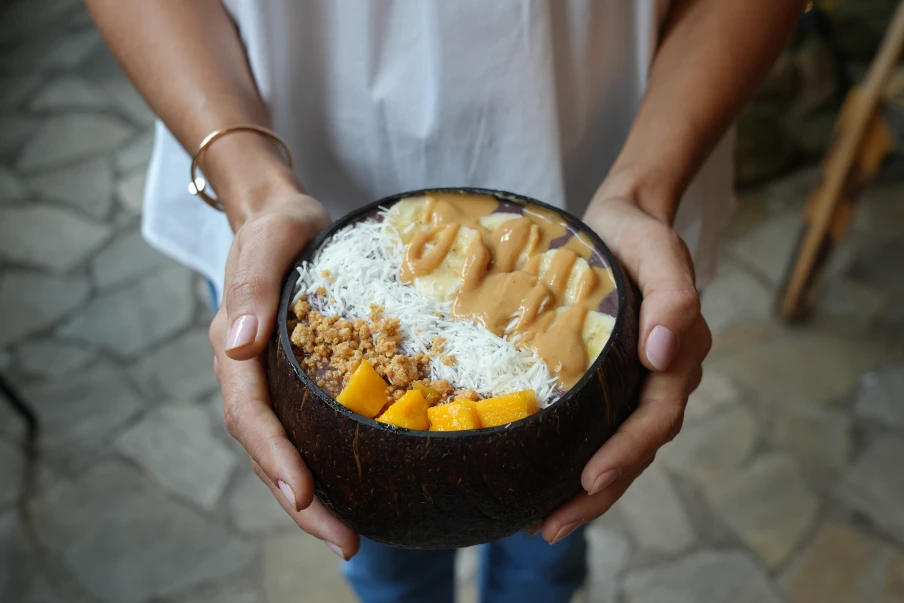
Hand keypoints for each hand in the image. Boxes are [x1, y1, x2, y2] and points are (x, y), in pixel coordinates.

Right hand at [208, 191, 360, 558]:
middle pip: (267, 450)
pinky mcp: (298, 382)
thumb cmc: (277, 229)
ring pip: (286, 450)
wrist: (285, 220)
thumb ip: (250, 288)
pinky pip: (308, 430)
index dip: (275, 458)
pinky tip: (360, 486)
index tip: (304, 495)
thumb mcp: (266, 244)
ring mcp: (272, 382)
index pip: (250, 416)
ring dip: (314, 496)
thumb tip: (236, 342)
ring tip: (351, 535)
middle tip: (344, 541)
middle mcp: (249, 375)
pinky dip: (328, 462)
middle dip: (300, 500)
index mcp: (234, 350)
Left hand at [537, 193, 711, 543]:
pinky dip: (569, 456)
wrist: (624, 221)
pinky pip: (592, 426)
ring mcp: (631, 384)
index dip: (625, 454)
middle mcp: (657, 380)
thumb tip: (660, 352)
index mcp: (677, 360)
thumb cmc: (641, 237)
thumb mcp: (661, 254)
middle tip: (551, 527)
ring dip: (582, 491)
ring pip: (612, 447)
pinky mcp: (604, 380)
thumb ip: (673, 298)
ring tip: (540, 522)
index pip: (654, 420)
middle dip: (596, 494)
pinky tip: (537, 477)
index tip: (590, 481)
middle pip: (633, 450)